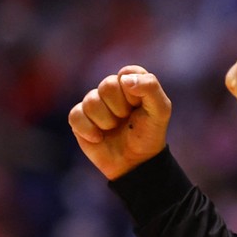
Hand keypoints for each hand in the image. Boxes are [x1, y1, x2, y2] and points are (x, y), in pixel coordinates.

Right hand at [68, 65, 171, 179]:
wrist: (135, 163)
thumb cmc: (149, 134)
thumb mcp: (160, 111)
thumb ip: (150, 88)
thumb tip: (124, 79)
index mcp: (131, 82)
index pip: (126, 73)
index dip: (133, 92)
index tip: (139, 106)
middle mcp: (111, 89)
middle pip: (107, 85)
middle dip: (120, 108)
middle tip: (126, 119)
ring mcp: (94, 104)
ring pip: (91, 101)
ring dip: (106, 121)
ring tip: (114, 129)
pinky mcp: (80, 119)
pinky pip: (76, 116)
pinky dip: (89, 130)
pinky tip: (99, 138)